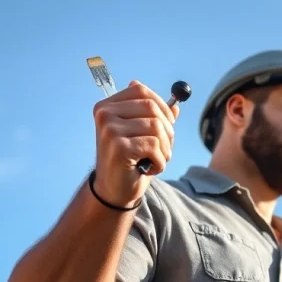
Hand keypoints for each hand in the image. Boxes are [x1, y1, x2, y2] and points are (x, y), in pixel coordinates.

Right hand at [92, 80, 179, 206]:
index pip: (140, 90)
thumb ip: (156, 119)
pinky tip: (150, 169)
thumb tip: (176, 104)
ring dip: (165, 148)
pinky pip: (155, 146)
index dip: (162, 106)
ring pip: (156, 127)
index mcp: (107, 106)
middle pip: (152, 107)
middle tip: (163, 148)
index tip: (168, 124)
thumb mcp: (143, 136)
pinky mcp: (119, 147)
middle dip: (167, 130)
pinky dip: (160, 161)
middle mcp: (105, 114)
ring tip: (155, 160)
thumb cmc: (130, 161)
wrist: (114, 191)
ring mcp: (110, 130)